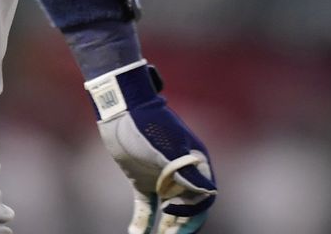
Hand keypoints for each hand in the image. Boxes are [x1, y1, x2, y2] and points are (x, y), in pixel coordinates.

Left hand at [85, 61, 215, 233]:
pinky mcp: (142, 179)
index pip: (202, 199)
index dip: (191, 214)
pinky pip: (147, 206)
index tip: (172, 217)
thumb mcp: (167, 149)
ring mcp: (162, 177)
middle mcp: (182, 173)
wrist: (121, 108)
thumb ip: (187, 172)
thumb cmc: (147, 125)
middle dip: (180, 227)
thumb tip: (209, 193)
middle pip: (187, 209)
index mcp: (195, 165)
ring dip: (165, 228)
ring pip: (168, 211)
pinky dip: (144, 222)